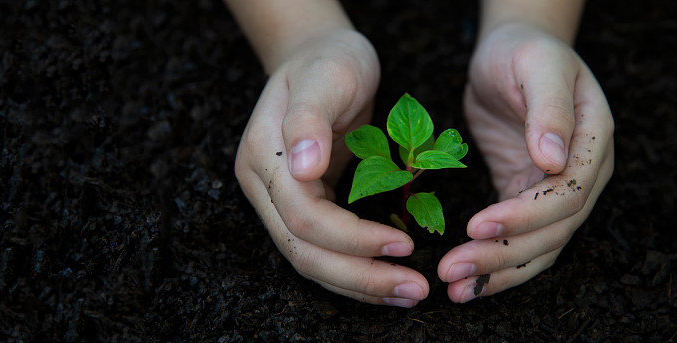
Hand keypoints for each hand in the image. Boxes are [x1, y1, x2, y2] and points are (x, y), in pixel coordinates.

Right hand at [235, 29, 428, 306]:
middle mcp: (262, 184)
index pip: (303, 215)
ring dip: (359, 284)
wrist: (319, 56)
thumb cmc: (330, 61)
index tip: (405, 243)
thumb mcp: (327, 76)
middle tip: (414, 289)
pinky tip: (388, 279)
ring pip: (309, 259)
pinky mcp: (298, 206)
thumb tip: (303, 168)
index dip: (352, 237)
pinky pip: (322, 250)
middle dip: (358, 276)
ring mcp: (275, 198)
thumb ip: (311, 119)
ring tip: (408, 293)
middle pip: (302, 250)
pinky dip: (355, 270)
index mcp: (264, 154)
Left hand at [438, 23, 614, 301]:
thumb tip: (553, 158)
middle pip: (552, 231)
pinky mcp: (525, 196)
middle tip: (452, 269)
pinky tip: (466, 281)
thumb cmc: (524, 52)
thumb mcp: (536, 66)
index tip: (477, 225)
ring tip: (455, 289)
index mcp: (592, 141)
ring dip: (497, 272)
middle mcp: (582, 174)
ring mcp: (556, 190)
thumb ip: (549, 109)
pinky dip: (494, 262)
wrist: (510, 52)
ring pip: (537, 247)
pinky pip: (517, 239)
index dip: (524, 216)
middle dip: (502, 254)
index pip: (567, 193)